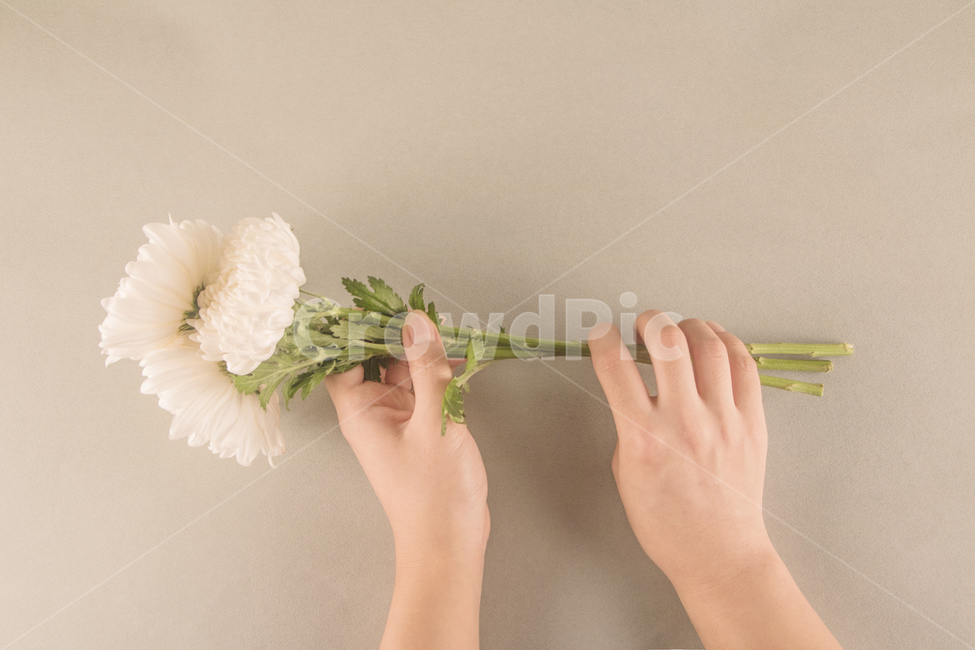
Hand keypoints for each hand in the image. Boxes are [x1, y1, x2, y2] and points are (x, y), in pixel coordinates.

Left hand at [324, 309, 489, 562]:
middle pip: (374, 359)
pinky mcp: (423, 427)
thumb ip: (426, 368)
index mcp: (360, 412)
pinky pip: (425, 388)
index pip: (341, 358)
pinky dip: (439, 373)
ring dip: (422, 351)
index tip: (375, 301)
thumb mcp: (435, 422)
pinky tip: (460, 361)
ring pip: (404, 370)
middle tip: (421, 309)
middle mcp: (374, 412)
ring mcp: (399, 419)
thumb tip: (414, 320)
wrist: (450, 543)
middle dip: (396, 333)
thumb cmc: (433, 494)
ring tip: (446, 328)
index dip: (352, 329)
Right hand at [589, 313, 841, 648]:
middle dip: (650, 321)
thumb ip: (628, 428)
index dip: (602, 340)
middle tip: (644, 324)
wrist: (718, 554)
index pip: (615, 368)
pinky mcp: (753, 423)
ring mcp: (723, 421)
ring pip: (710, 346)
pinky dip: (728, 343)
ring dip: (690, 326)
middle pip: (667, 343)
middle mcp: (683, 422)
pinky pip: (745, 367)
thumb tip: (636, 393)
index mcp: (643, 438)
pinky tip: (715, 341)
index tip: (601, 334)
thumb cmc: (665, 523)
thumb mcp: (626, 475)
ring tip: (681, 328)